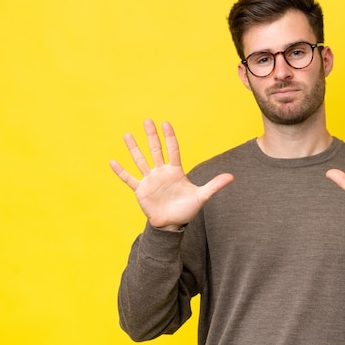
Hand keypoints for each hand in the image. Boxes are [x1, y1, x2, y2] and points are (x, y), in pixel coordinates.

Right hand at [110, 120, 233, 230]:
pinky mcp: (141, 190)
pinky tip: (112, 161)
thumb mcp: (201, 196)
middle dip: (152, 136)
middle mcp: (161, 172)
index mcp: (175, 171)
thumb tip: (232, 176)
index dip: (170, 138)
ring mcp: (150, 180)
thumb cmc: (186, 209)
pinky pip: (129, 179)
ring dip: (134, 148)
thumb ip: (214, 185)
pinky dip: (121, 171)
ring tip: (127, 135)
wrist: (172, 223)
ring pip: (141, 160)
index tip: (166, 124)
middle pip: (156, 150)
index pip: (173, 150)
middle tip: (147, 120)